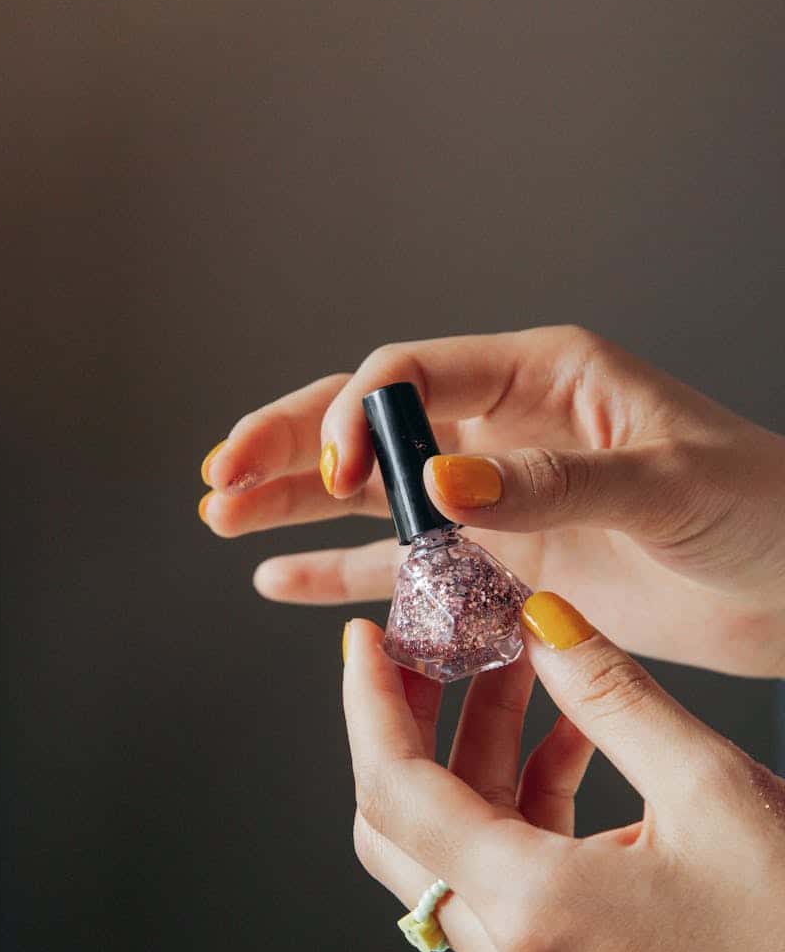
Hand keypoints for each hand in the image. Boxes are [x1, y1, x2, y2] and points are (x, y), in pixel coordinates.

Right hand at [199, 326, 784, 677]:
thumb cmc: (762, 508)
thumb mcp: (663, 480)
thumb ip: (551, 483)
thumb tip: (441, 485)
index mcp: (543, 378)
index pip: (417, 374)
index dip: (358, 415)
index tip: (325, 467)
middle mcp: (505, 431)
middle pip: (374, 429)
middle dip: (292, 446)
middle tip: (221, 474)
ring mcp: (498, 501)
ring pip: (374, 497)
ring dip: (296, 505)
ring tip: (222, 515)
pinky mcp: (503, 565)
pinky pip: (407, 567)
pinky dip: (344, 571)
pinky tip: (283, 577)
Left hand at [342, 597, 784, 951]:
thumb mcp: (709, 785)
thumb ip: (610, 692)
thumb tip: (541, 619)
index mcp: (533, 910)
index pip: (395, 791)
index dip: (368, 702)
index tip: (363, 638)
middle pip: (403, 823)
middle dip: (408, 721)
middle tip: (428, 644)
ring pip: (457, 845)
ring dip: (476, 749)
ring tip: (516, 664)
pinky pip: (511, 871)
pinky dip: (523, 795)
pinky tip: (570, 734)